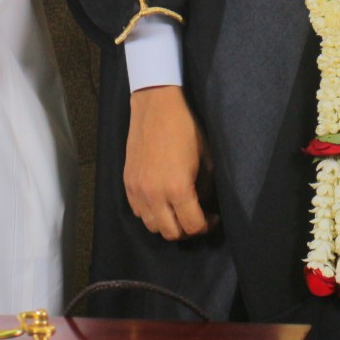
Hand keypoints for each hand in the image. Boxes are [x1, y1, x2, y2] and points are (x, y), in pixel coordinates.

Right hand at [125, 86, 212, 240]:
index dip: (207, 227)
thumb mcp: (206, 159)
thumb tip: (203, 204)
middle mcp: (155, 194)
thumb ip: (205, 188)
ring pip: (152, 226)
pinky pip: (138, 212)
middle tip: (197, 218)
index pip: (193, 226)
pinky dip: (151, 214)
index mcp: (178, 188)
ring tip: (178, 211)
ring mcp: (138, 190)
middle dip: (188, 230)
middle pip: (171, 233)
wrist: (155, 106)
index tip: (212, 218)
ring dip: (168, 224)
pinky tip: (161, 201)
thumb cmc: (185, 128)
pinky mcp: (127, 183)